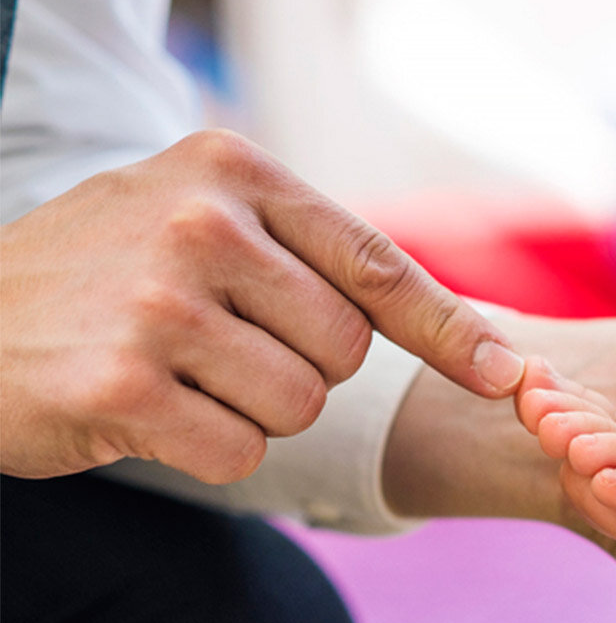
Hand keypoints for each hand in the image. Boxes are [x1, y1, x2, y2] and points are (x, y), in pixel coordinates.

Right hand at [0, 129, 522, 483]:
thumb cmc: (104, 275)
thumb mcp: (198, 218)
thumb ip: (308, 250)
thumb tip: (461, 325)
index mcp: (233, 170)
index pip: (377, 263)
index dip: (450, 328)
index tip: (505, 376)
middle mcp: (200, 223)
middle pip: (346, 349)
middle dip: (304, 368)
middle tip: (219, 346)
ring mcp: (158, 303)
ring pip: (300, 406)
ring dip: (255, 412)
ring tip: (179, 373)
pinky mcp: (122, 386)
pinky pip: (240, 453)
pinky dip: (210, 451)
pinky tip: (147, 412)